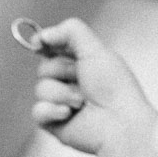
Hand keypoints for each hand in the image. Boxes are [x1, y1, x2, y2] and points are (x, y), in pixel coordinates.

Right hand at [29, 18, 157, 156]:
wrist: (119, 124)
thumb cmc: (115, 88)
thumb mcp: (96, 49)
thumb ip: (70, 31)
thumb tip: (42, 35)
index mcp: (82, 63)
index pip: (53, 48)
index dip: (45, 44)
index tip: (40, 43)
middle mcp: (71, 82)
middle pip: (43, 68)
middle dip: (61, 72)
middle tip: (83, 81)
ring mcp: (61, 103)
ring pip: (40, 89)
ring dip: (62, 94)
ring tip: (82, 103)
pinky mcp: (54, 123)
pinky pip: (37, 111)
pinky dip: (52, 111)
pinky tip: (69, 115)